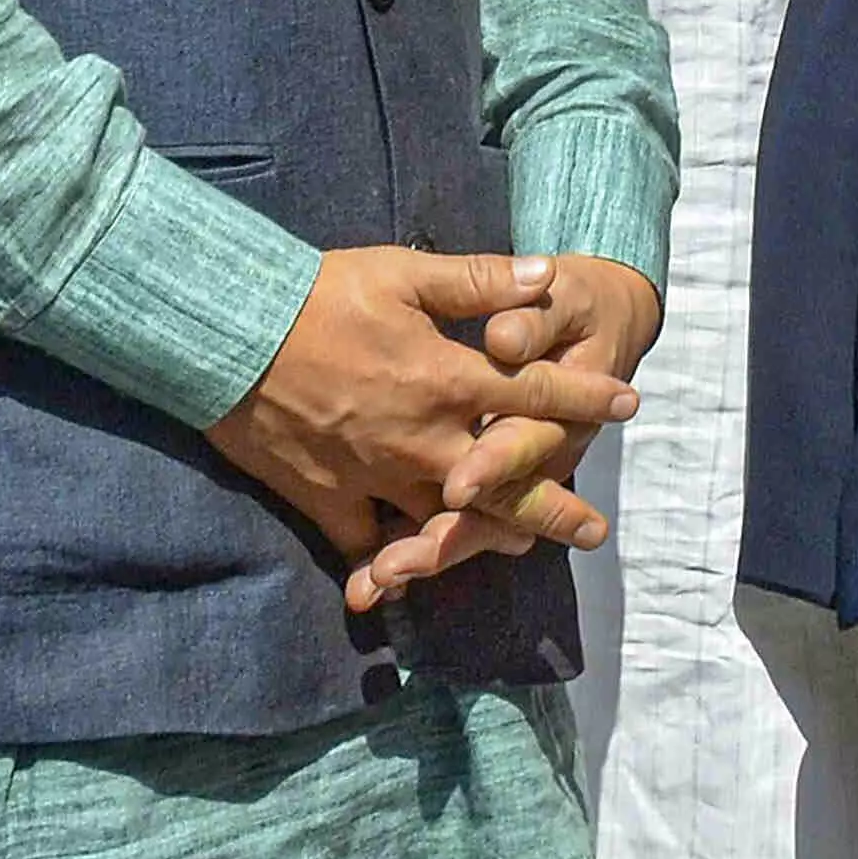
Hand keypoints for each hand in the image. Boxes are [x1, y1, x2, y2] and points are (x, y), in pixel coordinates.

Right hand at [204, 248, 639, 580]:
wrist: (228, 337)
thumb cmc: (318, 295)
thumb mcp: (403, 273)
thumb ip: (478, 281)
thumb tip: (544, 274)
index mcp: (445, 380)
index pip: (533, 394)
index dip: (584, 400)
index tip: (629, 407)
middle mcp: (422, 440)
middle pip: (503, 484)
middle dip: (554, 506)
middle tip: (594, 531)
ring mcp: (376, 478)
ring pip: (446, 524)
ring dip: (487, 539)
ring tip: (524, 550)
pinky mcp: (329, 502)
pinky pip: (366, 545)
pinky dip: (387, 568)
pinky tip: (405, 585)